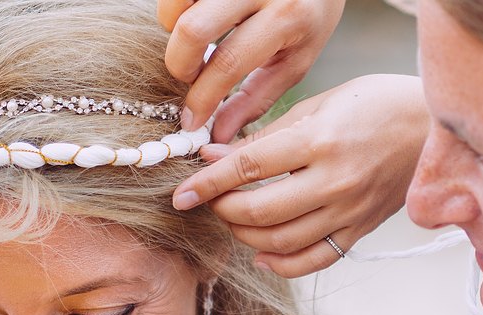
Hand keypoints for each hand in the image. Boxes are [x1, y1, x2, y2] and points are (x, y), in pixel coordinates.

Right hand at [158, 0, 345, 141]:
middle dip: (180, 63)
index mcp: (286, 18)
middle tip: (190, 76)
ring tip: (194, 41)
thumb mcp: (295, 61)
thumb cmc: (308, 17)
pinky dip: (176, 9)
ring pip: (177, 5)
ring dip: (174, 29)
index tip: (190, 120)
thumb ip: (257, 98)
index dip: (202, 97)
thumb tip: (219, 134)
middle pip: (193, 29)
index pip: (229, 63)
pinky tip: (195, 16)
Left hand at [173, 74, 426, 276]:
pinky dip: (281, 264)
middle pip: (259, 212)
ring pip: (281, 242)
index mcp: (320, 142)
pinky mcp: (360, 230)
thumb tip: (215, 155)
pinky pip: (313, 261)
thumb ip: (268, 134)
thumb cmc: (377, 104)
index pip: (248, 169)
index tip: (181, 193)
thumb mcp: (321, 104)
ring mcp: (348, 212)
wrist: (433, 130)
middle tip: (209, 199)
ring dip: (245, 236)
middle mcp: (334, 182)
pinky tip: (262, 253)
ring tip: (233, 218)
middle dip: (223, 210)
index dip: (207, 183)